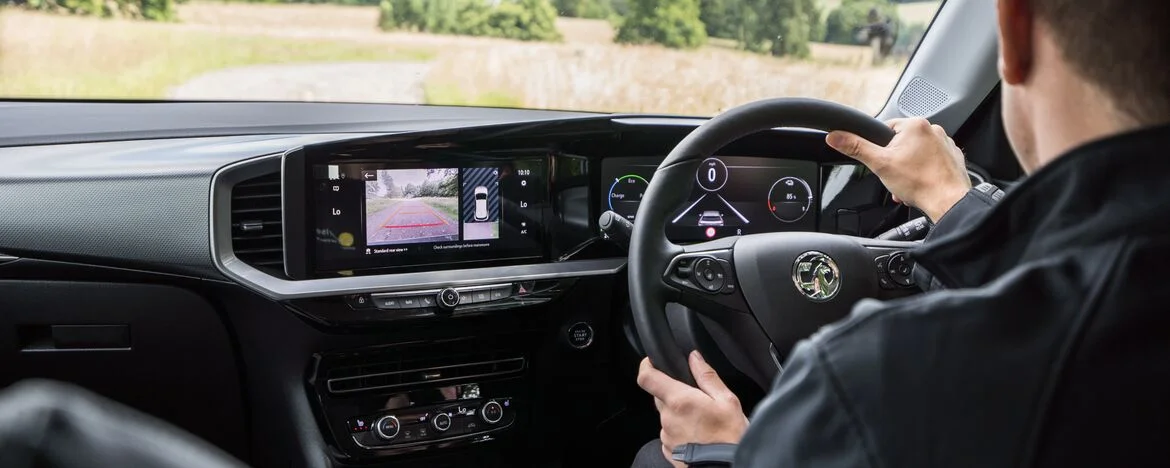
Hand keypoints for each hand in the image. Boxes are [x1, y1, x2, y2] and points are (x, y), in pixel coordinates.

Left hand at [637, 351, 747, 466]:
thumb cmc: (730, 438)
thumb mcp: (727, 401)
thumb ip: (707, 376)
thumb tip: (694, 357)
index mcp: (679, 400)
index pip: (647, 378)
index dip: (647, 365)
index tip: (653, 362)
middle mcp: (667, 418)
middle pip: (660, 396)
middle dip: (674, 393)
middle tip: (696, 399)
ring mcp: (666, 436)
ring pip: (667, 416)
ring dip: (680, 414)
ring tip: (703, 422)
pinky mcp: (669, 450)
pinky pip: (671, 433)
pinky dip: (681, 431)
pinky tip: (699, 435)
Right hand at [826, 118, 970, 221]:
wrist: (948, 202)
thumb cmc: (920, 183)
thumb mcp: (879, 164)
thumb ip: (856, 148)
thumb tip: (835, 136)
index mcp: (915, 125)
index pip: (886, 129)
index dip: (879, 148)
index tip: (883, 162)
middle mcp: (934, 130)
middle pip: (901, 143)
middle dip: (895, 161)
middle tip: (896, 175)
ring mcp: (946, 143)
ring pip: (917, 153)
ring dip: (909, 168)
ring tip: (909, 182)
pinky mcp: (952, 157)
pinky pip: (932, 161)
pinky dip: (924, 171)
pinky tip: (921, 183)